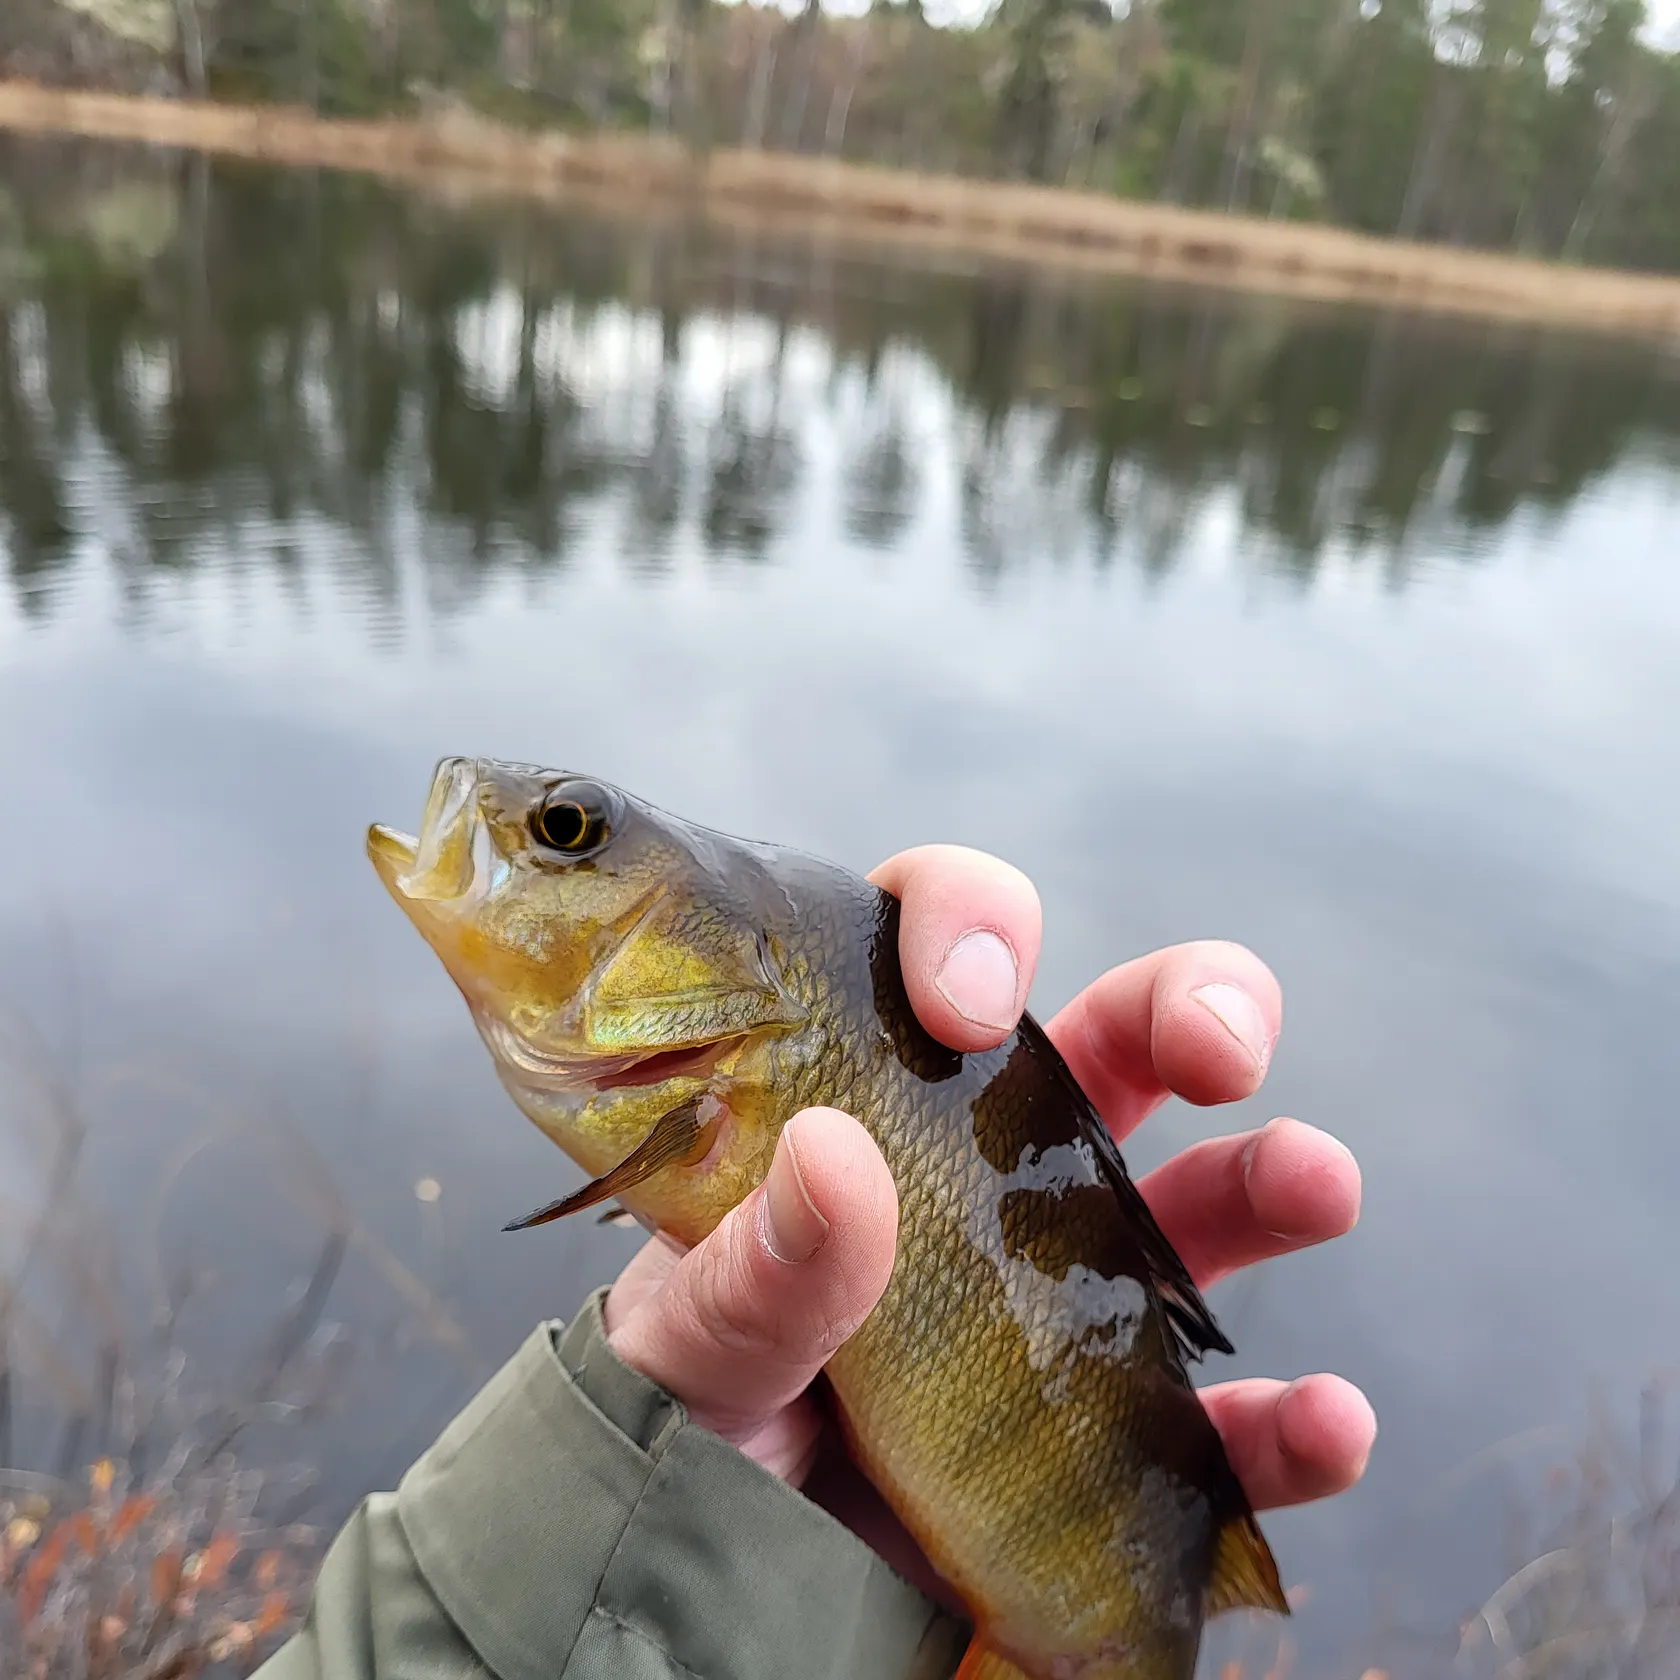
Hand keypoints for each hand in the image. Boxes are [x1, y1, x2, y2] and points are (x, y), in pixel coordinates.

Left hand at [602, 845, 1372, 1599]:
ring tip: (1320, 1180)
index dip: (972, 927)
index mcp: (871, 1099)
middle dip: (1190, 1004)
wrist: (718, 1585)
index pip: (934, 948)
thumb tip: (836, 1157)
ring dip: (1277, 1177)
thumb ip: (747, 1267)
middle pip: (1116, 1038)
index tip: (971, 1004)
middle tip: (1219, 1046)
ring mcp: (1066, 1296)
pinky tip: (1325, 1421)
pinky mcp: (1114, 1439)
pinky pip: (1226, 1423)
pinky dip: (1293, 1422)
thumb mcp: (688, 1342)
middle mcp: (987, 1172)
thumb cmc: (688, 1417)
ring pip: (1206, 1202)